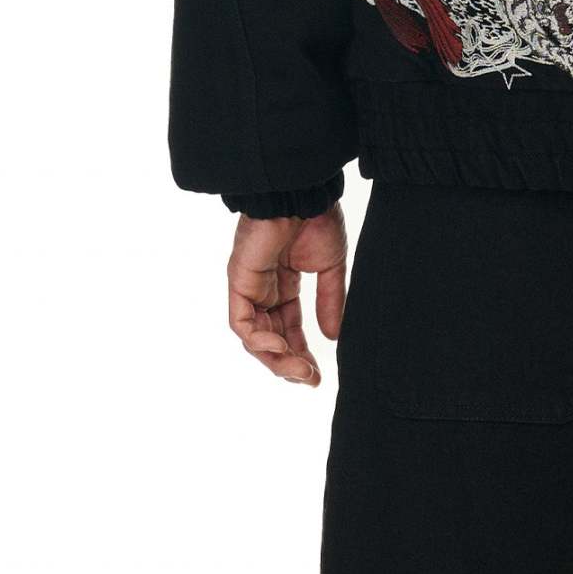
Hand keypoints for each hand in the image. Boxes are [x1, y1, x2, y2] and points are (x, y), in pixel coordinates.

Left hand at [227, 205, 347, 385]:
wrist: (302, 193)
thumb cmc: (316, 219)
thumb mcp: (330, 269)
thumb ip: (330, 302)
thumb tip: (333, 337)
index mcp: (284, 285)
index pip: (289, 329)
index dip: (302, 354)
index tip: (318, 375)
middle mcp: (263, 289)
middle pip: (271, 339)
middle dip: (290, 364)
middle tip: (310, 380)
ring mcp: (249, 286)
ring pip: (254, 338)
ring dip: (276, 360)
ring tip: (300, 371)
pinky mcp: (239, 282)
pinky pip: (241, 324)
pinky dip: (259, 342)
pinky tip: (281, 348)